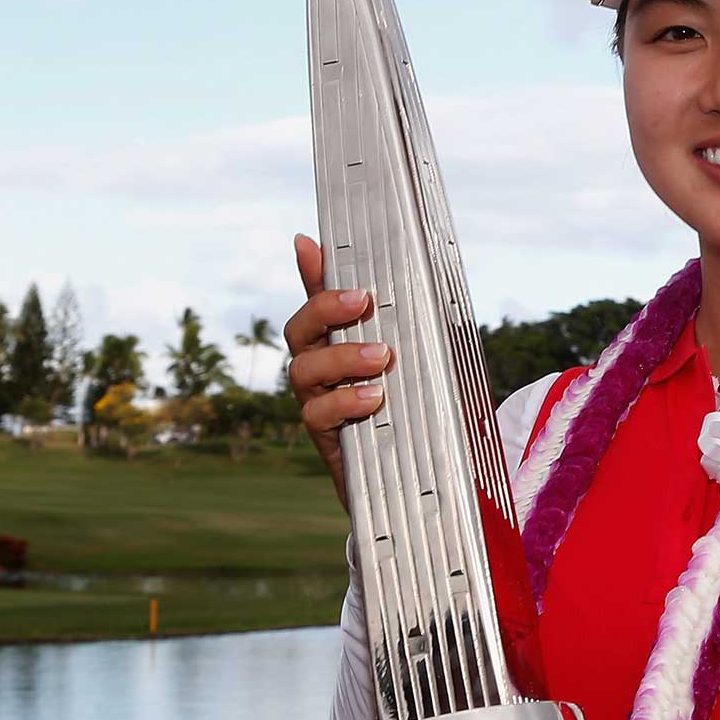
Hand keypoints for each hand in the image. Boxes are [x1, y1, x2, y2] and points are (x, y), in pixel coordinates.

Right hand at [284, 233, 391, 508]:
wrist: (415, 477)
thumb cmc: (414, 410)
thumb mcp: (421, 363)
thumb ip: (413, 327)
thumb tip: (416, 279)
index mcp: (338, 345)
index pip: (317, 301)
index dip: (308, 272)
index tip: (308, 242)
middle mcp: (319, 371)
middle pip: (298, 330)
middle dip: (325, 309)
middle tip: (363, 301)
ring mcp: (318, 403)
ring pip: (303, 370)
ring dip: (341, 357)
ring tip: (381, 358)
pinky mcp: (327, 439)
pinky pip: (318, 415)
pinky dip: (344, 402)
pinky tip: (373, 398)